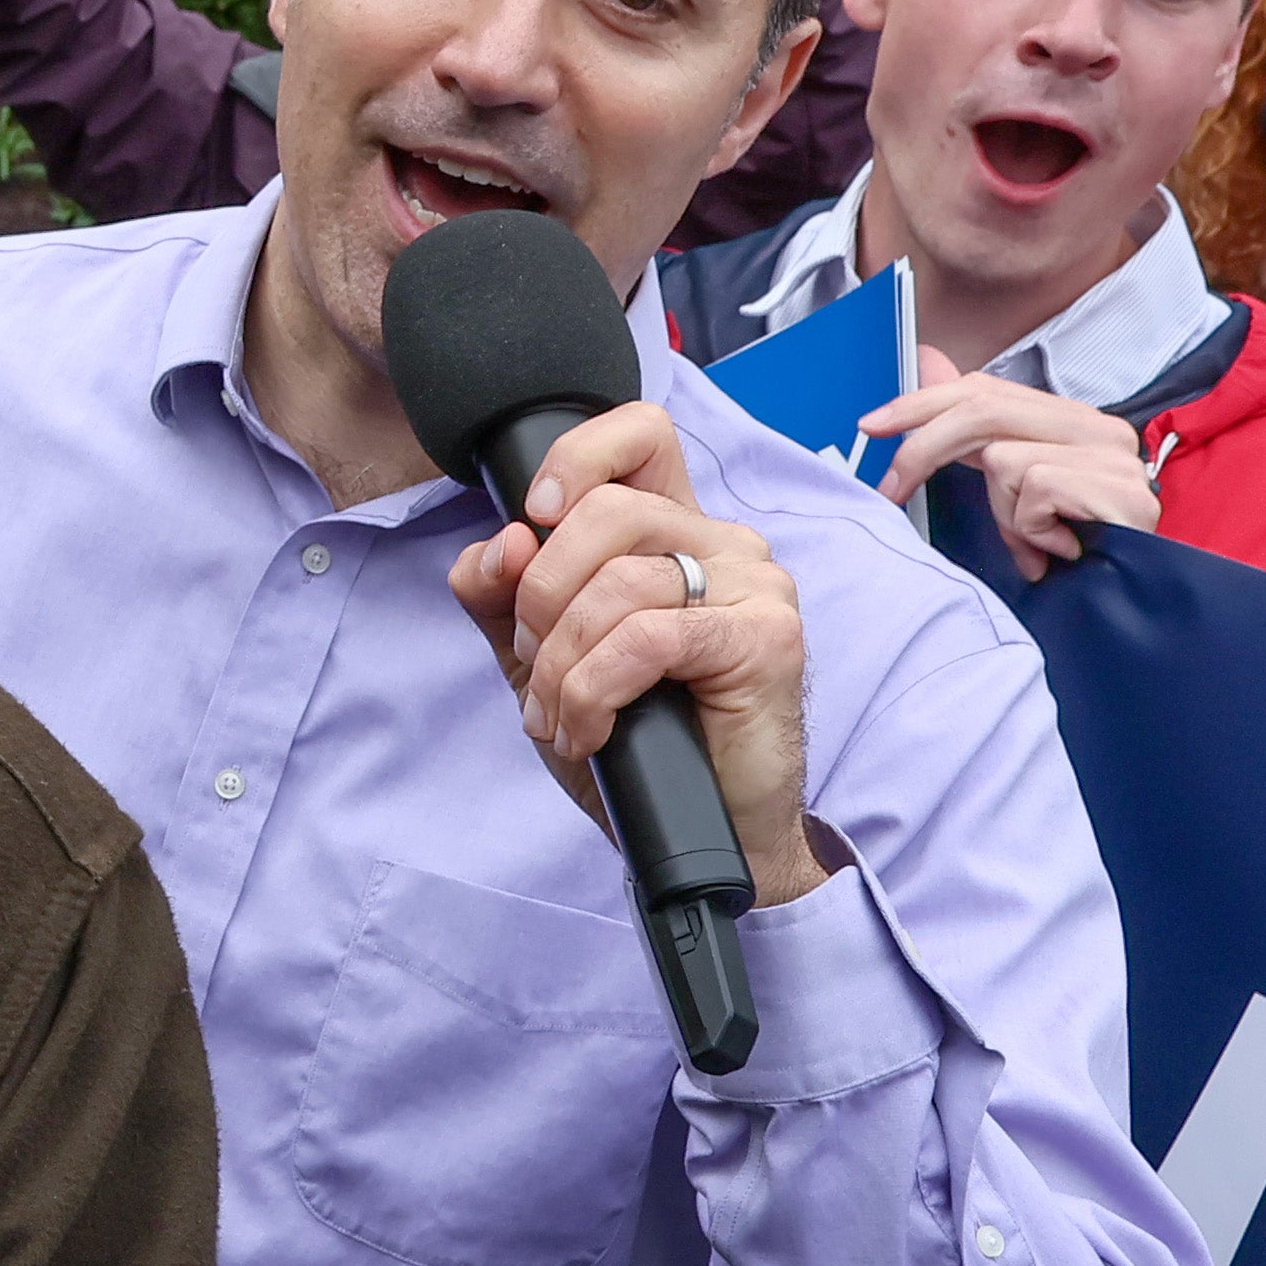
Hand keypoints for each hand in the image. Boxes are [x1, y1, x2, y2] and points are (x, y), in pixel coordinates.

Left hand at [447, 403, 823, 905]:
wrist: (705, 830)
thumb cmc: (637, 740)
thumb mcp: (543, 660)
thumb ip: (505, 597)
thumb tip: (498, 545)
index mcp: (673, 530)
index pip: (638, 434)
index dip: (573, 460)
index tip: (533, 522)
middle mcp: (722, 543)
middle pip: (606, 511)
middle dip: (541, 596)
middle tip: (536, 666)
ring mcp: (753, 585)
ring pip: (618, 582)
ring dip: (562, 662)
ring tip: (558, 716)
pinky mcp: (767, 638)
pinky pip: (647, 638)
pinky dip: (595, 690)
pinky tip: (591, 732)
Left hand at [863, 348, 1160, 581]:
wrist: (1139, 600)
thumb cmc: (1072, 549)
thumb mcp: (1013, 490)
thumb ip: (974, 437)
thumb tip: (926, 362)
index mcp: (1071, 421)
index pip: (984, 390)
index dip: (921, 402)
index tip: (872, 425)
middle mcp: (1097, 427)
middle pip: (981, 410)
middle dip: (923, 447)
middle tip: (890, 488)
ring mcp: (1113, 455)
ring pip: (1002, 457)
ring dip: (1003, 511)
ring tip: (1035, 539)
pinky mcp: (1119, 486)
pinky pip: (1033, 489)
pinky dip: (1030, 527)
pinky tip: (1061, 547)